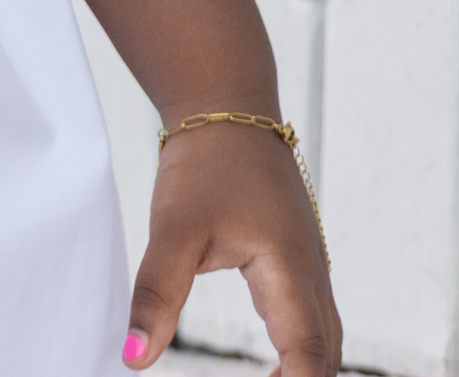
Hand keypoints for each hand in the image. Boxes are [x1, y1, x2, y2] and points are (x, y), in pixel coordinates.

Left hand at [126, 120, 339, 375]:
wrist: (225, 107)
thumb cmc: (204, 162)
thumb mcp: (172, 228)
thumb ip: (156, 294)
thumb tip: (133, 356)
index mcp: (290, 269)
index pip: (307, 353)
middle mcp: (312, 274)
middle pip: (325, 355)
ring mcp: (310, 266)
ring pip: (324, 338)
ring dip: (303, 370)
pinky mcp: (298, 258)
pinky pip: (313, 318)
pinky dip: (301, 350)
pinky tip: (276, 362)